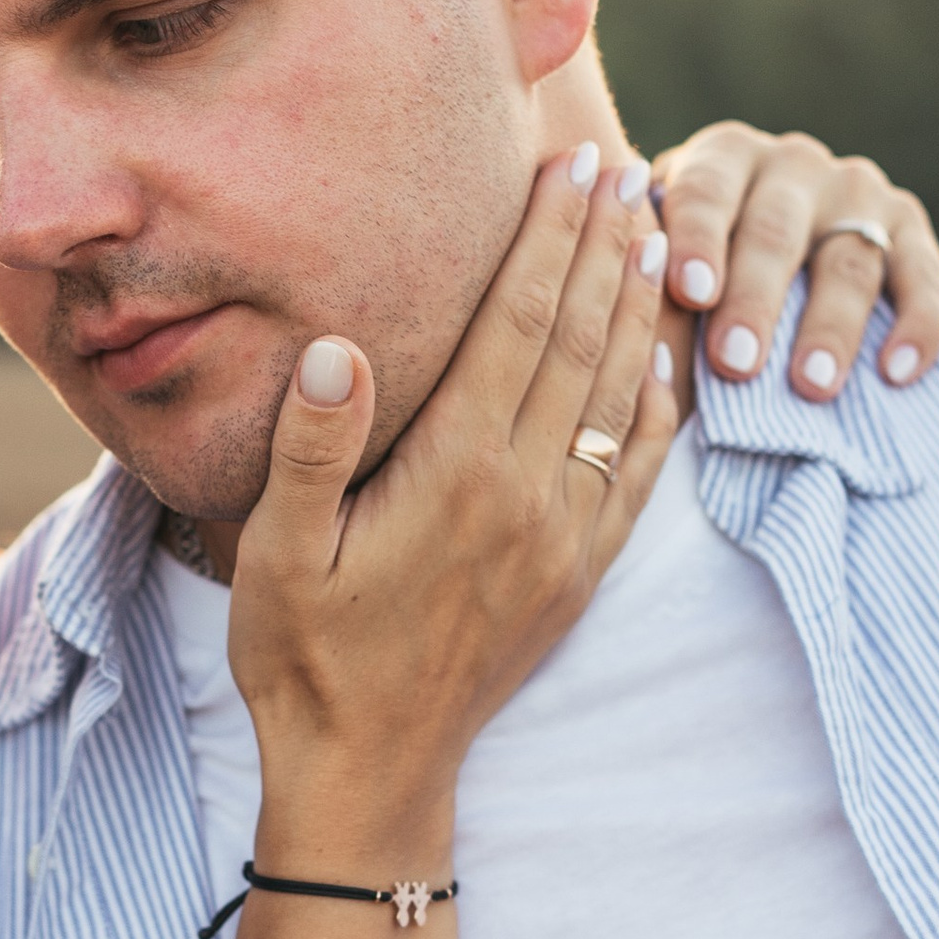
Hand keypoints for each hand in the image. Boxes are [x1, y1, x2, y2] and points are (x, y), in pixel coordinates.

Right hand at [227, 141, 677, 826]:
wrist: (370, 773)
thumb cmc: (304, 658)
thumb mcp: (273, 552)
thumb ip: (309, 447)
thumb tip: (335, 345)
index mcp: (454, 474)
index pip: (518, 324)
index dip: (549, 237)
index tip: (573, 165)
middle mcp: (525, 496)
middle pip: (580, 341)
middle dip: (605, 246)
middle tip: (627, 167)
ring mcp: (563, 538)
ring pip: (619, 397)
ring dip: (637, 307)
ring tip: (652, 230)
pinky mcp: (579, 575)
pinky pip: (636, 473)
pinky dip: (657, 407)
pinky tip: (664, 360)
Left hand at [649, 122, 938, 401]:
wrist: (774, 239)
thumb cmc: (701, 259)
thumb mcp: (668, 250)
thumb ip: (654, 277)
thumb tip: (632, 341)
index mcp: (724, 157)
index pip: (708, 191)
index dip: (698, 240)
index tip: (691, 291)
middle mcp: (793, 164)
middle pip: (776, 231)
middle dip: (755, 299)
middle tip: (736, 361)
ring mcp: (857, 193)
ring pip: (849, 259)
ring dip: (831, 326)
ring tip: (810, 387)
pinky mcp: (908, 226)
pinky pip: (922, 274)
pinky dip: (917, 323)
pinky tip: (898, 373)